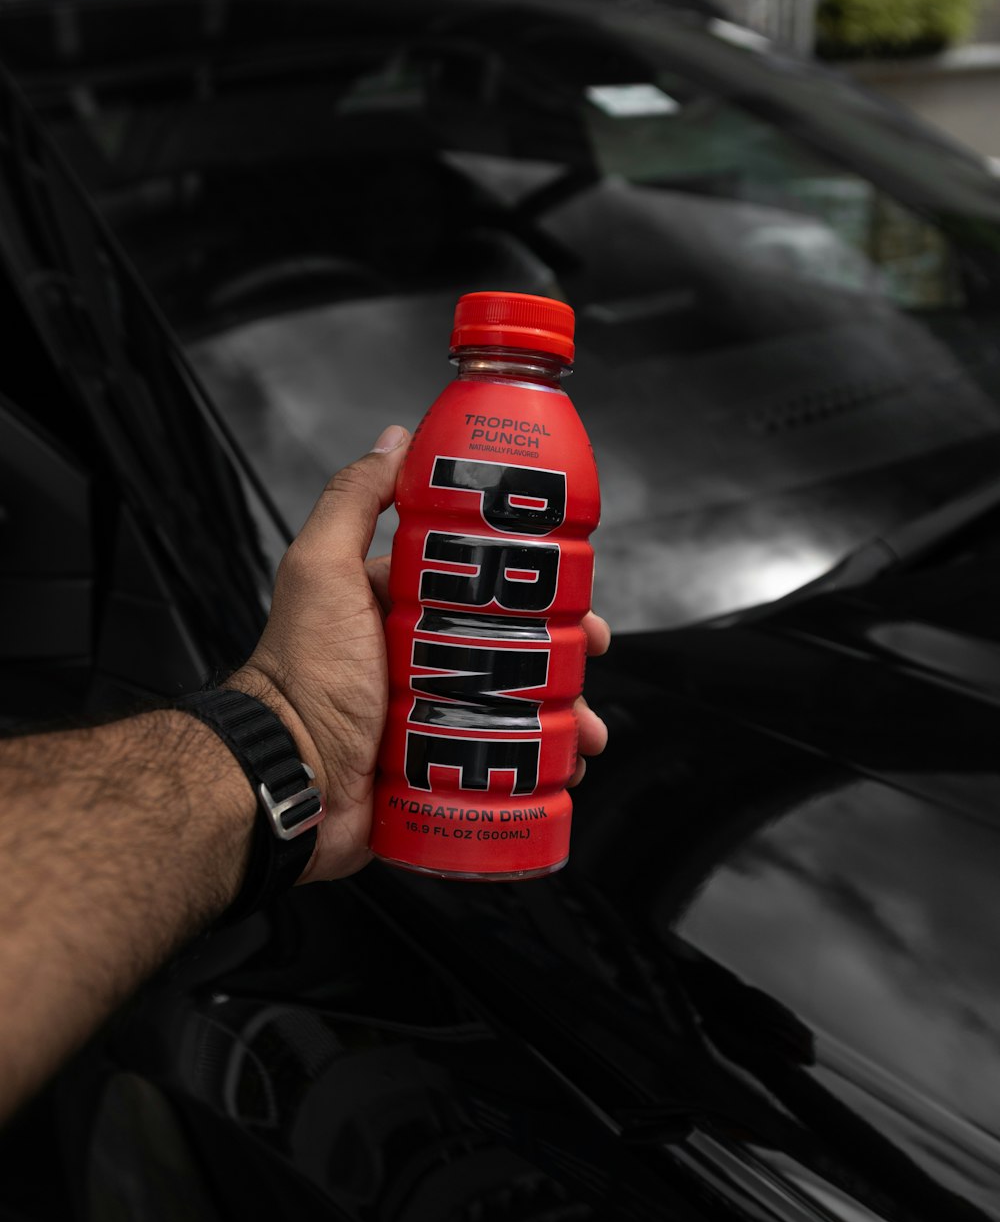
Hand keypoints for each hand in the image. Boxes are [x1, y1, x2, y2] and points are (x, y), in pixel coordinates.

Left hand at [232, 426, 610, 881]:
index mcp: (396, 606)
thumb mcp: (322, 570)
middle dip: (561, 655)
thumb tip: (396, 440)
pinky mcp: (439, 769)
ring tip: (585, 729)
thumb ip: (353, 500)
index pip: (480, 585)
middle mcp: (418, 657)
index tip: (573, 594)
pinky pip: (503, 762)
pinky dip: (541, 764)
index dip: (531, 586)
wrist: (290, 781)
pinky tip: (565, 767)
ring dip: (563, 715)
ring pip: (516, 706)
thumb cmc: (302, 677)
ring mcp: (431, 715)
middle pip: (510, 645)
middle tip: (590, 660)